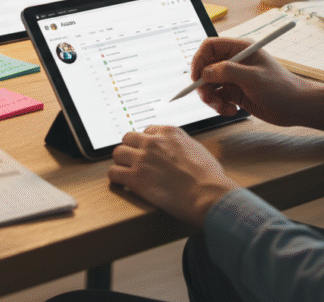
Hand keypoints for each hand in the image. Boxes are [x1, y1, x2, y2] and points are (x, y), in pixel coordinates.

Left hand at [108, 125, 238, 226]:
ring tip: (127, 172)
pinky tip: (123, 183)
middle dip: (130, 149)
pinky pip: (113, 173)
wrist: (207, 194)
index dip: (146, 143)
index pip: (147, 131)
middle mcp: (153, 142)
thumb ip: (182, 145)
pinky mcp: (135, 177)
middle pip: (128, 138)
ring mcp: (142, 159)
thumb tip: (180, 151)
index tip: (147, 152)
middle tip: (134, 161)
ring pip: (117, 153)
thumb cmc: (209, 177)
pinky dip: (116, 178)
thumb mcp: (197, 149)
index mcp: (169, 132)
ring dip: (121, 162)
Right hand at [190, 37, 323, 136]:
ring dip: (211, 98)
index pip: (210, 47)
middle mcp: (234, 61)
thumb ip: (228, 72)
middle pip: (205, 67)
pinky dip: (219, 106)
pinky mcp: (235, 92)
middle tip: (208, 98)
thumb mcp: (254, 78)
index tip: (196, 77)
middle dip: (203, 84)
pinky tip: (232, 111)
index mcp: (240, 49)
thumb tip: (205, 72)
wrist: (297, 108)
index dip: (199, 60)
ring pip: (209, 84)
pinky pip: (217, 97)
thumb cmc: (281, 88)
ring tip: (223, 108)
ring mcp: (234, 77)